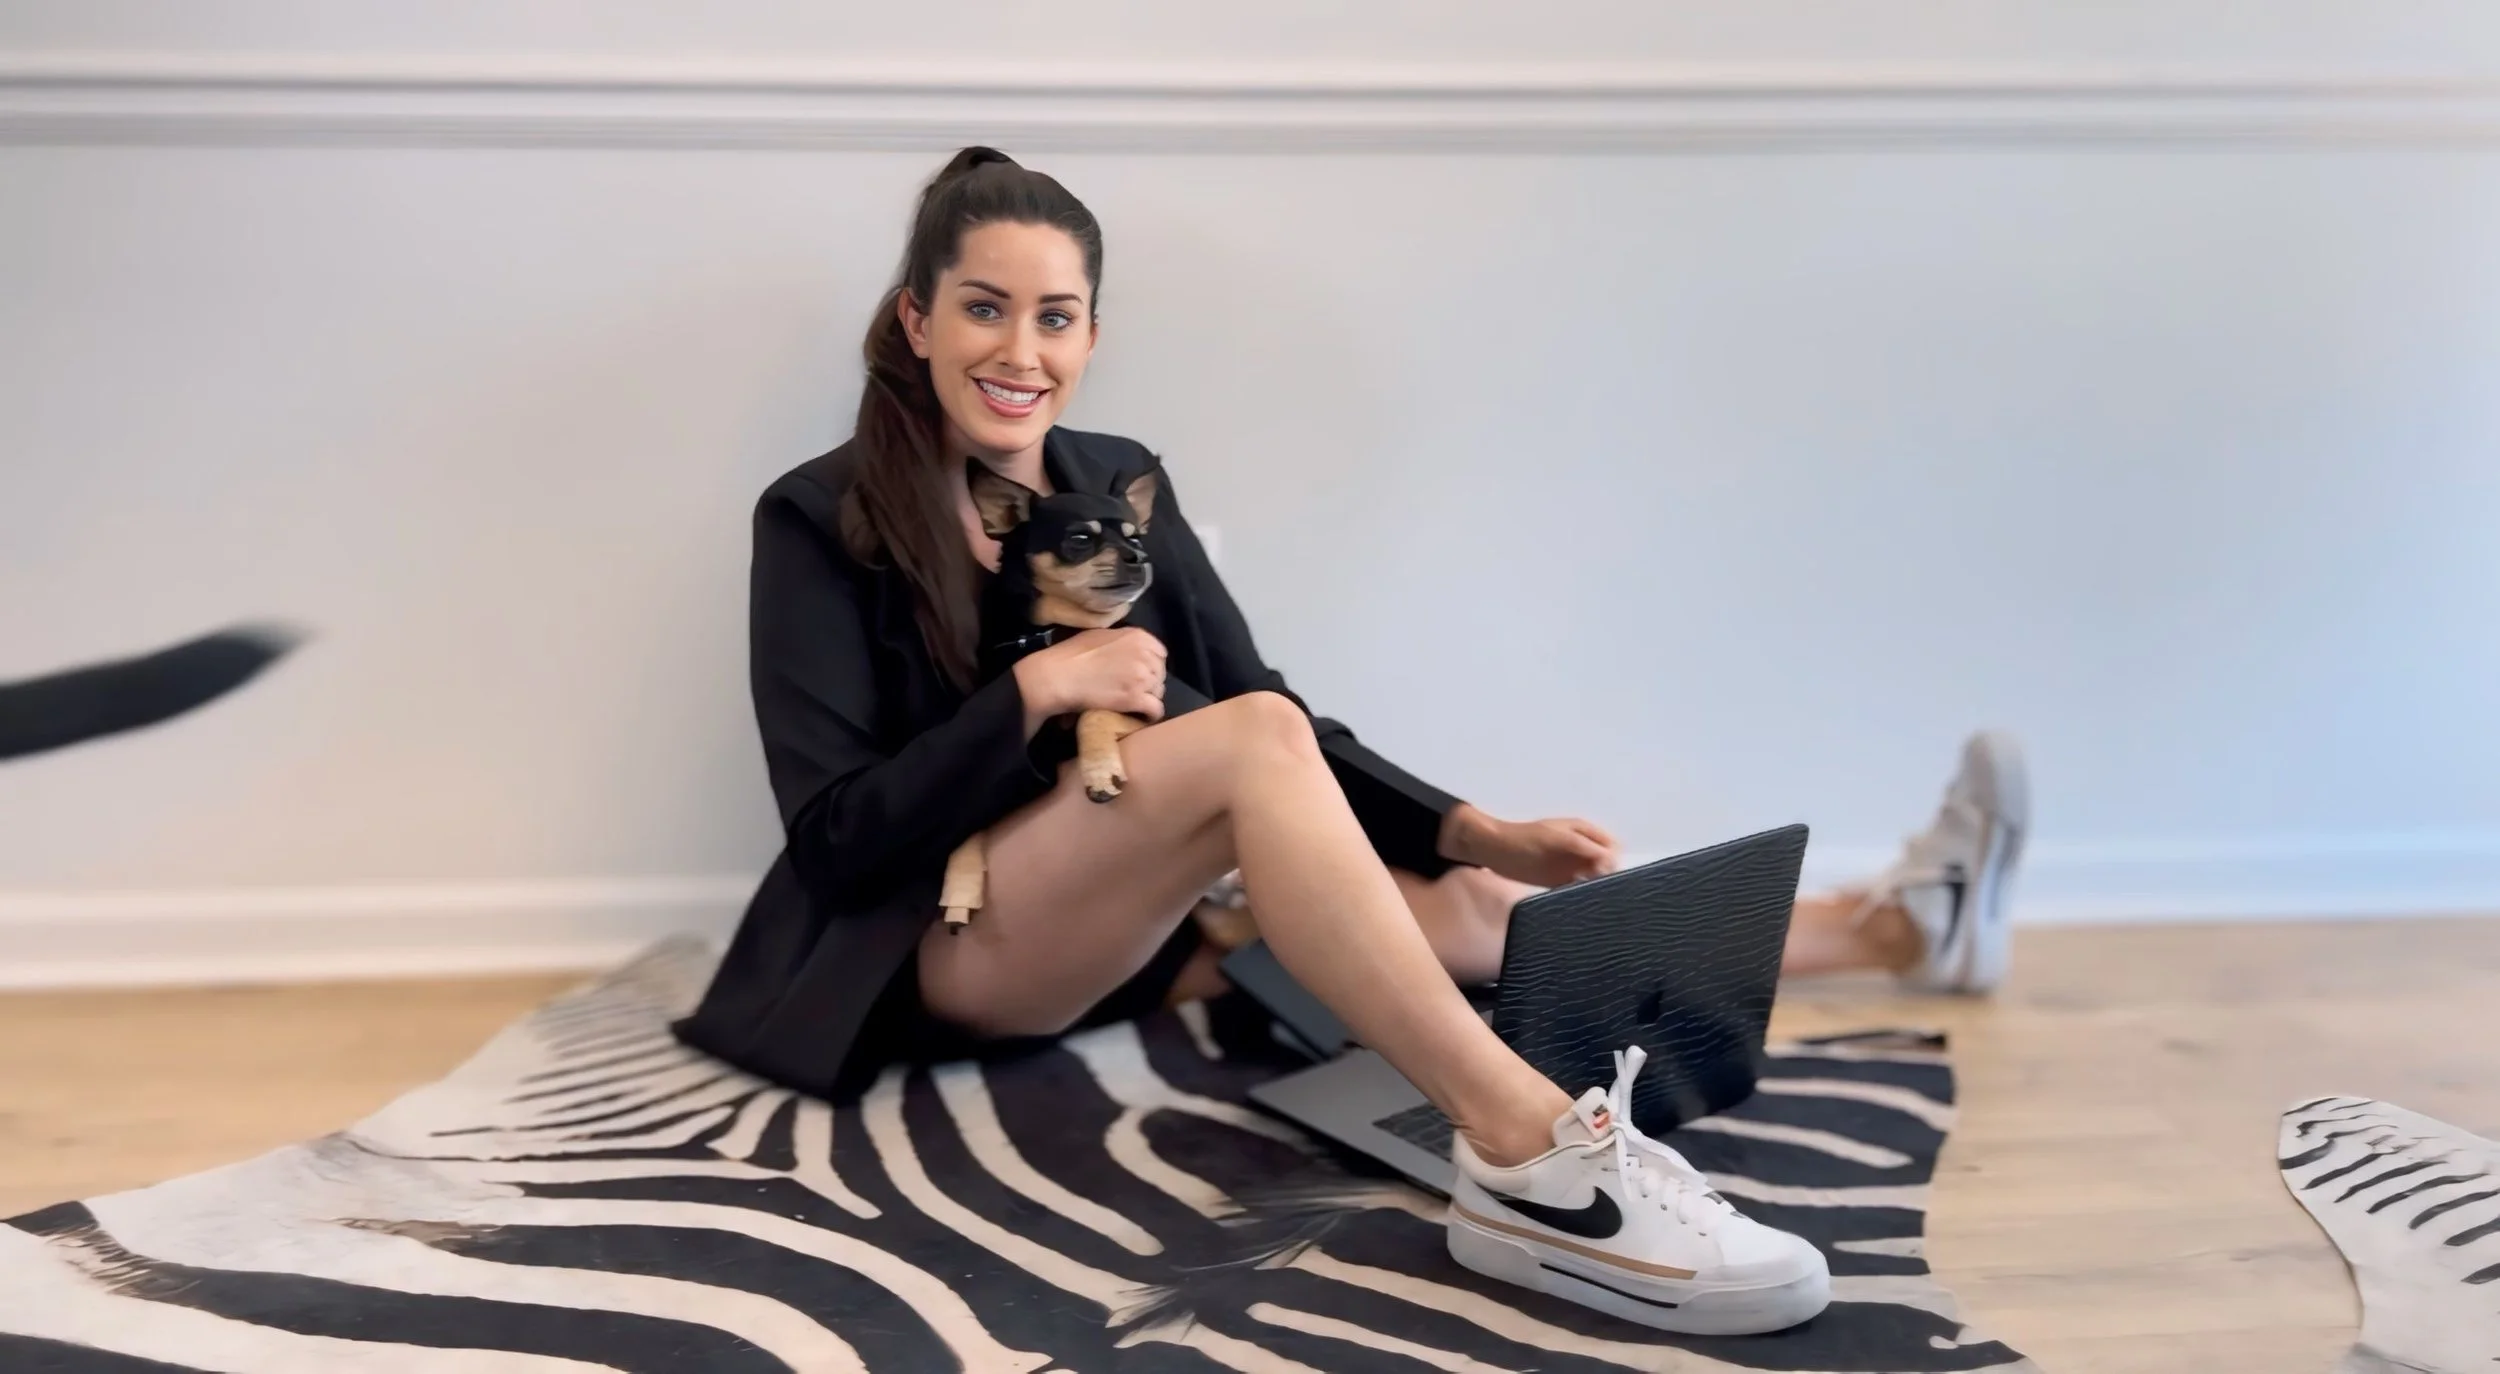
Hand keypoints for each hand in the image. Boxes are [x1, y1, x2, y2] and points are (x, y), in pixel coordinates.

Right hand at [1011, 627, 1166, 727]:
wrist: (1057, 675)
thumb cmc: (1072, 654)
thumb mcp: (1101, 635)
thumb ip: (1123, 640)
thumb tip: (1130, 650)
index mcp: (1138, 636)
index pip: (1160, 653)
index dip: (1151, 665)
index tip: (1140, 673)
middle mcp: (1145, 654)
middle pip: (1160, 673)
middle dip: (1150, 682)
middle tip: (1134, 690)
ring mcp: (1142, 677)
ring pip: (1159, 692)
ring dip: (1149, 698)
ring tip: (1133, 704)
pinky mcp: (1136, 699)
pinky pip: (1156, 710)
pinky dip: (1149, 715)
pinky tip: (1139, 716)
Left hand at [1438, 803, 1618, 887]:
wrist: (1496, 851)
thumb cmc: (1526, 838)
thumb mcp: (1557, 837)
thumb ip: (1585, 847)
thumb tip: (1611, 860)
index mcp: (1585, 833)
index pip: (1613, 847)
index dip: (1613, 860)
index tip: (1603, 873)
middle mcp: (1582, 850)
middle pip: (1608, 865)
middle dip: (1607, 875)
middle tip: (1593, 885)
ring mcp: (1573, 866)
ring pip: (1596, 879)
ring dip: (1595, 887)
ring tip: (1584, 894)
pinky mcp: (1561, 882)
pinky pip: (1580, 890)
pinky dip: (1582, 895)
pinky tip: (1575, 899)